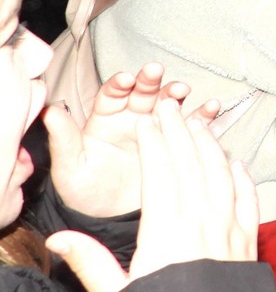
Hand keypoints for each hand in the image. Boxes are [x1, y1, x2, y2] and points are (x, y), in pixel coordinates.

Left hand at [45, 63, 219, 217]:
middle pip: (143, 92)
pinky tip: (210, 108)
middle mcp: (132, 118)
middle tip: (155, 72)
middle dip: (149, 80)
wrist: (110, 219)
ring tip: (182, 90)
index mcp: (105, 119)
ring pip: (168, 103)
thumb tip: (49, 110)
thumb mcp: (70, 168)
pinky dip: (203, 115)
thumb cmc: (85, 193)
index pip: (113, 94)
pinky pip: (191, 126)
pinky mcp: (176, 143)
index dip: (120, 84)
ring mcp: (156, 129)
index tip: (126, 79)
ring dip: (176, 93)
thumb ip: (64, 139)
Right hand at [46, 99, 259, 291]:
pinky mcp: (249, 243)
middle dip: (180, 132)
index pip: (162, 174)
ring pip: (222, 176)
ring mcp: (231, 231)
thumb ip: (91, 262)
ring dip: (210, 146)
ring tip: (199, 123)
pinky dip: (243, 177)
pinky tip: (236, 162)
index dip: (155, 144)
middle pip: (192, 166)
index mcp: (168, 233)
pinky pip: (249, 199)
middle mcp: (203, 224)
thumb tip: (58, 240)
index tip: (147, 123)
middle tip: (170, 106)